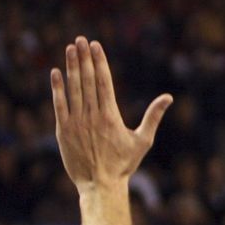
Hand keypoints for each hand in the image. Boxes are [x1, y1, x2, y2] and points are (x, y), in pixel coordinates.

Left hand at [51, 36, 170, 190]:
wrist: (100, 185)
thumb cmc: (124, 164)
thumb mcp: (143, 140)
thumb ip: (154, 116)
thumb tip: (168, 98)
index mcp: (111, 115)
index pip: (104, 81)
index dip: (99, 61)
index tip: (95, 45)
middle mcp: (92, 115)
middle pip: (88, 80)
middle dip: (85, 58)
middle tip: (80, 40)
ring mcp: (76, 122)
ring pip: (73, 88)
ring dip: (71, 67)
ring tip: (70, 49)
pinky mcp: (63, 130)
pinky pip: (59, 104)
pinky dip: (57, 88)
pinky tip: (56, 73)